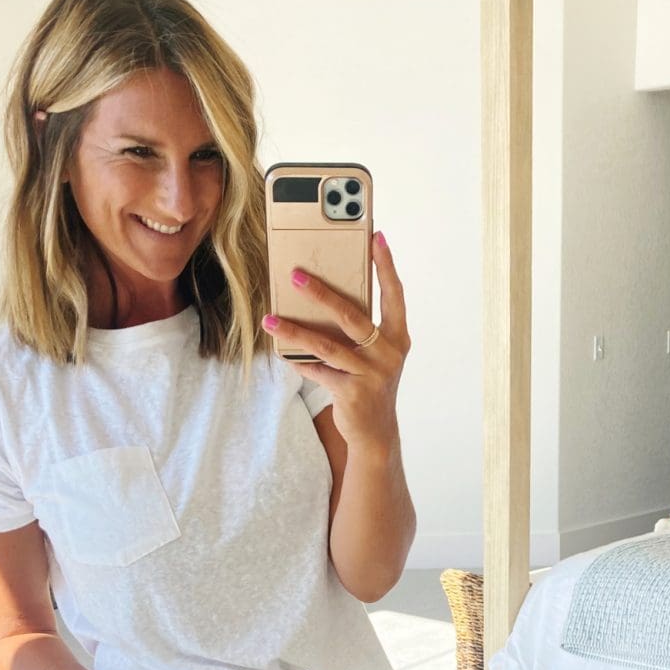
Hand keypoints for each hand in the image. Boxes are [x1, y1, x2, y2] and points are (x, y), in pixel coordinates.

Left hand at [263, 229, 410, 452]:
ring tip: (271, 319)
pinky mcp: (353, 392)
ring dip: (295, 331)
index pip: (394, 294)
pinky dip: (299, 361)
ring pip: (328, 345)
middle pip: (353, 316)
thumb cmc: (370, 383)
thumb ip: (358, 328)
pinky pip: (318, 371)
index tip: (376, 236)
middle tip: (295, 275)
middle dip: (322, 294)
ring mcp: (372, 374)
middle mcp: (389, 353)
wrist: (376, 432)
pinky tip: (281, 352)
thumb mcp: (373, 354)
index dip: (386, 265)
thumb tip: (322, 295)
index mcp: (398, 337)